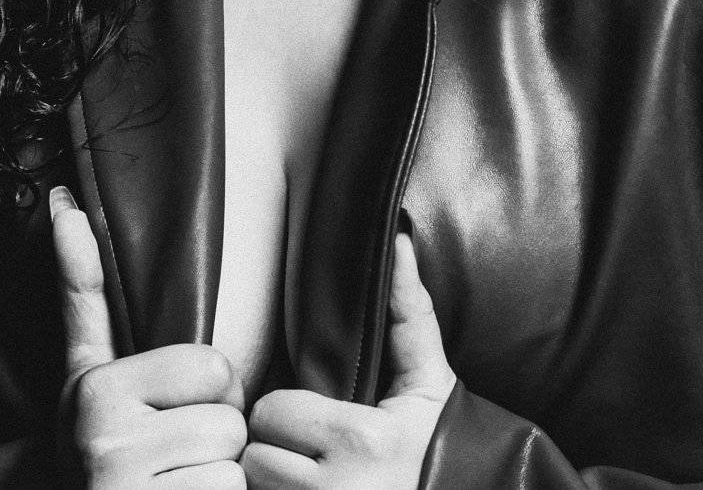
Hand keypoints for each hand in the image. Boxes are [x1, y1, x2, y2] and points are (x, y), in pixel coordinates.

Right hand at [50, 186, 247, 488]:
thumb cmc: (99, 444)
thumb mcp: (87, 370)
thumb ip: (84, 290)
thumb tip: (65, 204)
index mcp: (96, 391)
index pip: (215, 368)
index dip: (209, 392)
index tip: (170, 411)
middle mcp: (104, 445)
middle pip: (228, 420)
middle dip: (214, 439)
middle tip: (175, 454)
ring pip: (234, 466)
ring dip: (218, 479)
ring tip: (178, 482)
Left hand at [242, 231, 455, 488]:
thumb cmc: (445, 443)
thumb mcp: (430, 376)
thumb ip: (407, 309)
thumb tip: (397, 238)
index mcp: (361, 438)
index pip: (272, 412)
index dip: (282, 410)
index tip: (303, 412)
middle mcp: (338, 489)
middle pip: (257, 457)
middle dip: (272, 447)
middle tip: (299, 445)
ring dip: (271, 481)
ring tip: (299, 471)